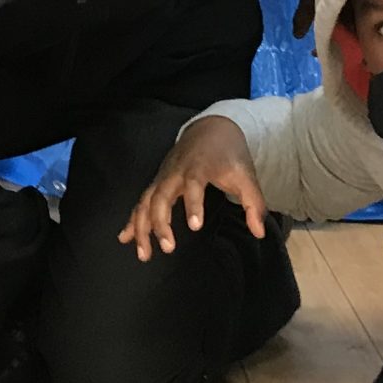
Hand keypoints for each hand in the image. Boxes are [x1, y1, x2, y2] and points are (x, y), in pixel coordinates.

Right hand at [119, 114, 269, 260]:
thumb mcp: (246, 176)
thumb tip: (258, 232)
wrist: (210, 129)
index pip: (193, 185)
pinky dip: (132, 220)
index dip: (193, 204)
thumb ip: (253, 204)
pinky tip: (125, 238)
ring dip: (141, 227)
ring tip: (144, 254)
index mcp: (199, 167)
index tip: (195, 226)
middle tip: (169, 248)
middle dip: (161, 223)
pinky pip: (141, 201)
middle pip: (161, 196)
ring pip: (146, 202)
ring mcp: (163, 177)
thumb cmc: (229, 154)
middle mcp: (175, 172)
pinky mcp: (157, 182)